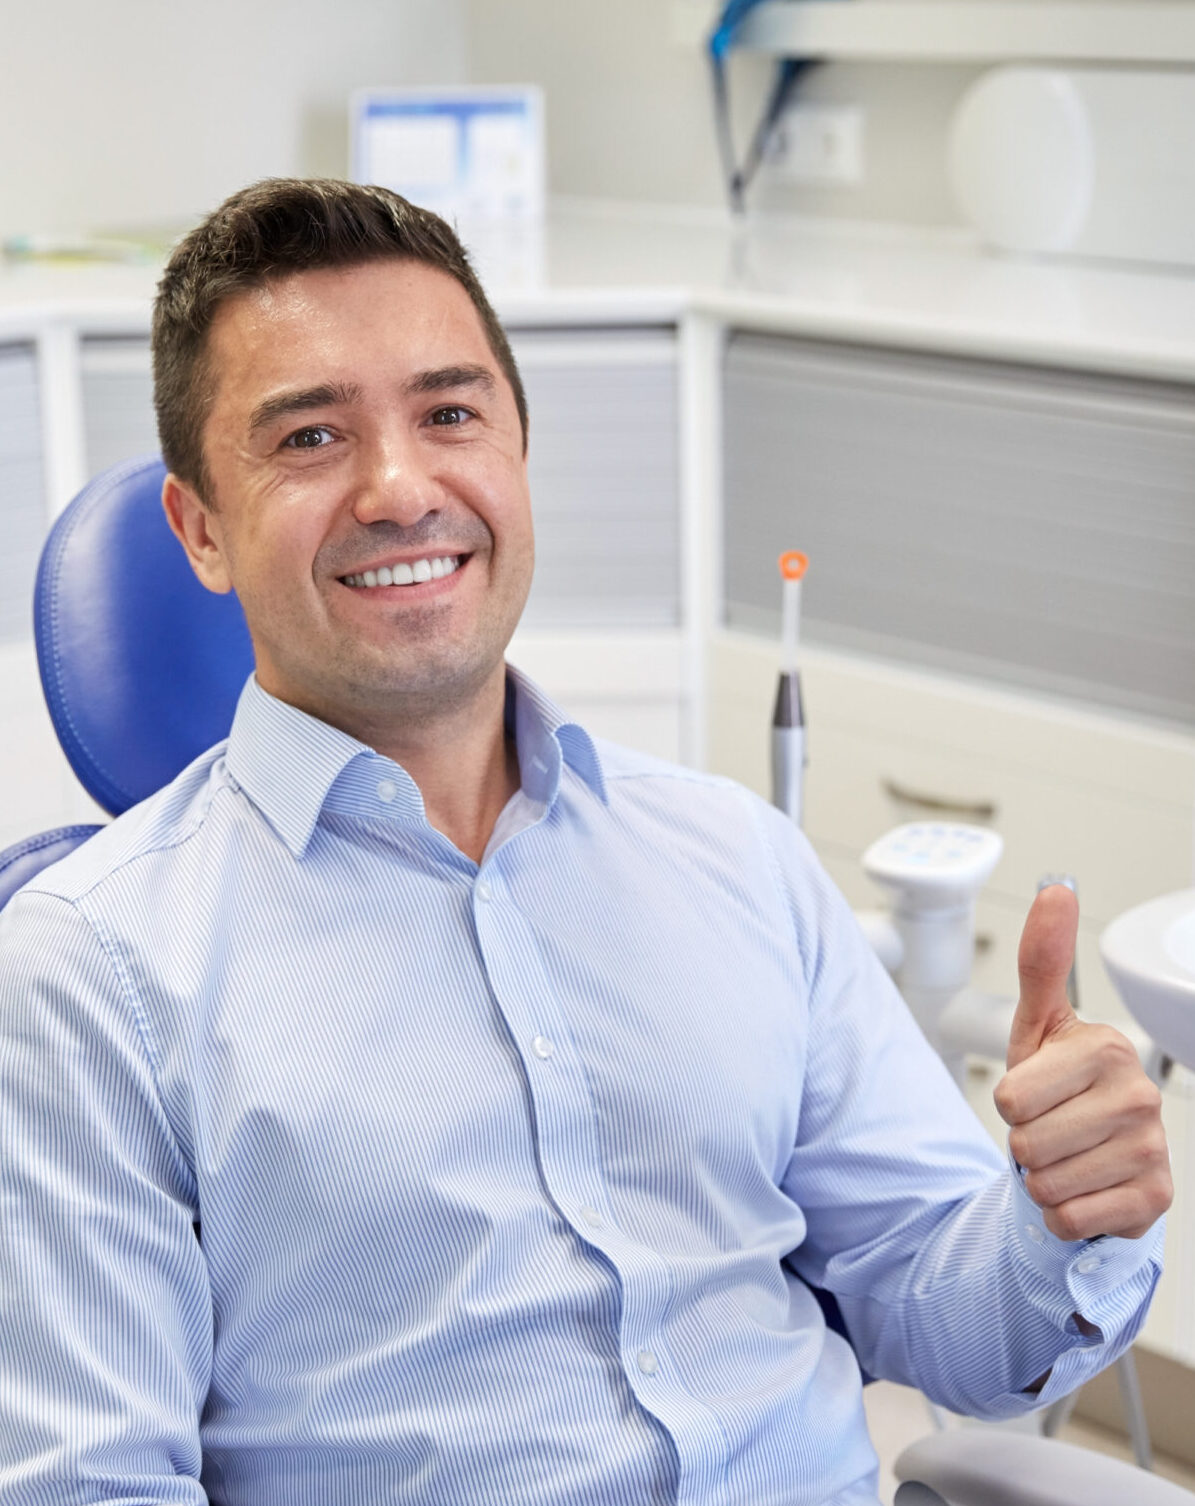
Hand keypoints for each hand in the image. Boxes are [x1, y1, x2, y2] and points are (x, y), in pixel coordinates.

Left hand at [994, 883, 1172, 1241]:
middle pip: (1026, 1144)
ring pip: (1046, 1184)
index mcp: (1106, 1049)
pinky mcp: (1155, 1198)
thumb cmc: (1059, 1090)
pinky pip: (1070, 1218)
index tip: (1037, 1094)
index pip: (1011, 1097)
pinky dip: (1065, 1214)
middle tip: (1050, 1131)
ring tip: (1066, 1157)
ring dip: (1043, 1181)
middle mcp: (1138, 1096)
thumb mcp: (1039, 1025)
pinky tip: (1086, 1188)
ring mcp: (1151, 1148)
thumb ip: (1042, 961)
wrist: (1094, 1156)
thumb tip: (1057, 891)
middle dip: (1025, 1145)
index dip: (1011, 1104)